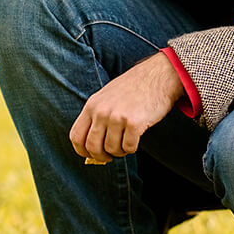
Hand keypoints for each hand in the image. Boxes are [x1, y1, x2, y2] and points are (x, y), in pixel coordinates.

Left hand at [69, 51, 183, 161]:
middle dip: (101, 156)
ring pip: (112, 149)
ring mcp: (117, 117)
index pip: (76, 136)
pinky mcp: (134, 123)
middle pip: (92, 147)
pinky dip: (132, 148)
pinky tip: (135, 138)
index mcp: (91, 105)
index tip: (90, 155)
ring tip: (125, 142)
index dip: (81, 151)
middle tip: (110, 156)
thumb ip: (96, 118)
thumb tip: (91, 148)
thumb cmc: (132, 89)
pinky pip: (128, 147)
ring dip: (119, 151)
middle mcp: (101, 111)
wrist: (157, 76)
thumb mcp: (106, 98)